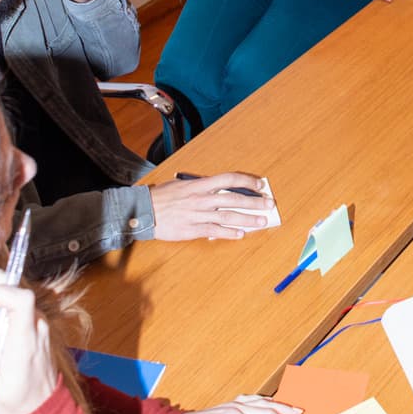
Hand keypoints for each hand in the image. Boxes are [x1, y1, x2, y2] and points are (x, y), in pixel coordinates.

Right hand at [0, 271, 57, 413]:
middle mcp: (37, 330)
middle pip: (20, 292)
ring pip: (21, 297)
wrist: (43, 413)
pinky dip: (5, 305)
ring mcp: (41, 328)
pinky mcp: (39, 329)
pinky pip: (23, 307)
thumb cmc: (14, 403)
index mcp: (24, 343)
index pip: (21, 300)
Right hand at [150, 173, 276, 241]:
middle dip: (254, 202)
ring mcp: (198, 215)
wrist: (143, 211)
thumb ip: (202, 187)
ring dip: (247, 219)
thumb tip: (221, 189)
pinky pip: (215, 231)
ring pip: (228, 216)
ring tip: (262, 221)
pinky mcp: (192, 230)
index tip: (259, 185)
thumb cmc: (163, 197)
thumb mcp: (182, 185)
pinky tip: (241, 234)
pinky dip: (229, 233)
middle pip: (234, 199)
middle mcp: (201, 199)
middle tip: (269, 204)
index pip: (229, 179)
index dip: (246, 181)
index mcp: (199, 185)